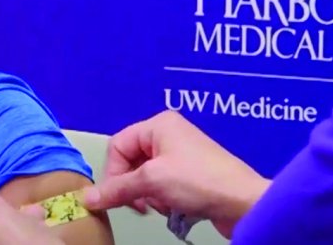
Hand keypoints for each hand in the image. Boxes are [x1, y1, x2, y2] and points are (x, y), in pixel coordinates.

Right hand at [82, 111, 270, 238]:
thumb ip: (116, 190)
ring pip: (144, 177)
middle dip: (133, 186)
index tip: (116, 195)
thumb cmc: (203, 181)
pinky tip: (175, 206)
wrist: (243, 203)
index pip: (118, 146)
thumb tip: (89, 198)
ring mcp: (180, 155)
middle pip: (130, 162)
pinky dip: (162, 199)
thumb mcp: (152, 183)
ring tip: (164, 202)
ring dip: (149, 195)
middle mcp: (169, 135)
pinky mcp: (190, 175)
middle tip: (140, 202)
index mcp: (158, 125)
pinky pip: (161, 187)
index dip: (114, 172)